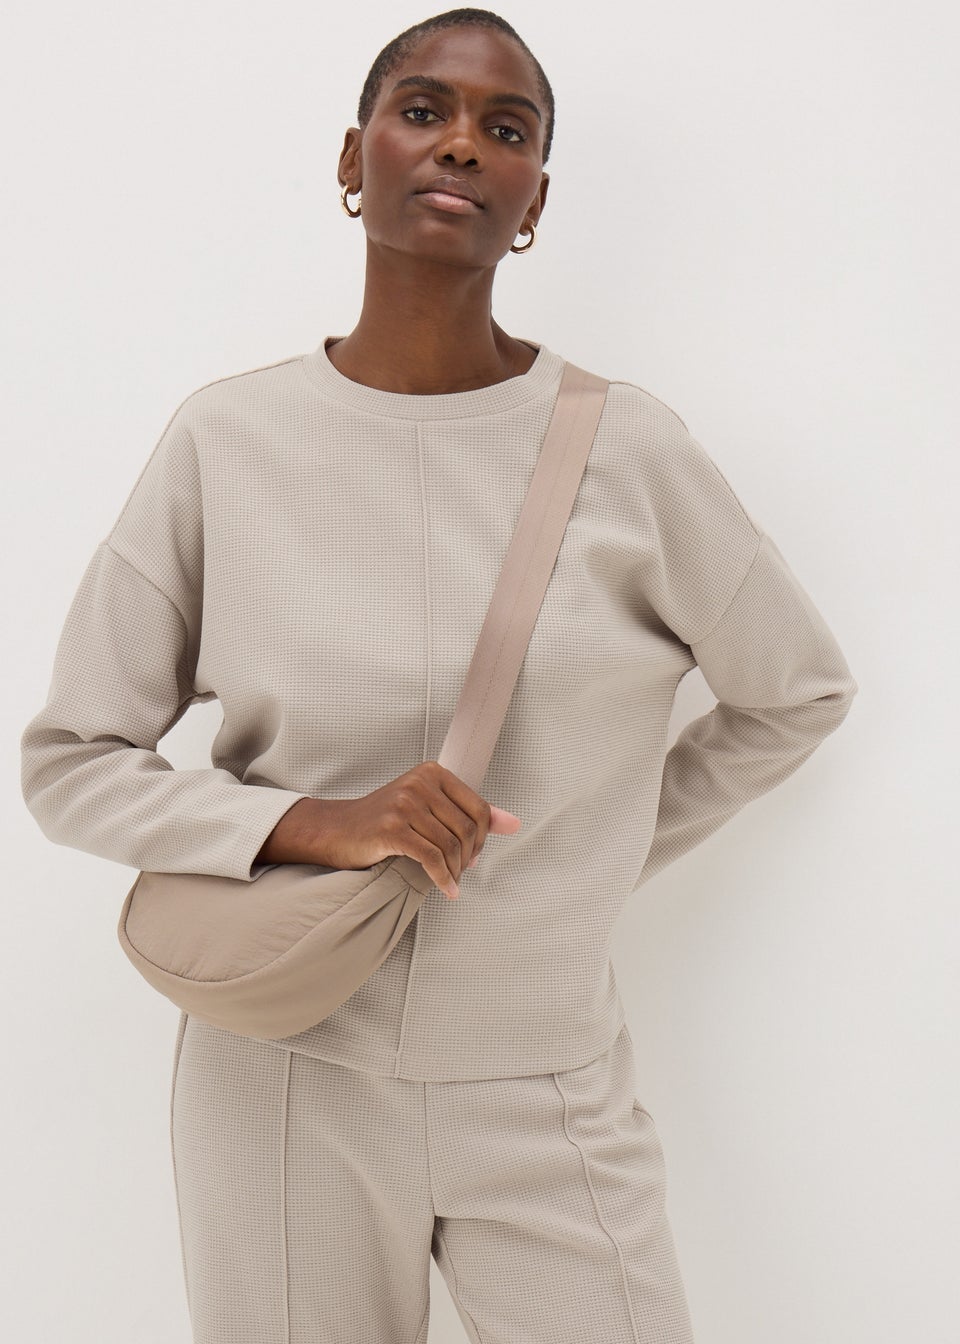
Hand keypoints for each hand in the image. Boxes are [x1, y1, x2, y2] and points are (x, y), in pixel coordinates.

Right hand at [256, 761, 520, 898]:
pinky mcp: (391, 828)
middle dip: (469, 856)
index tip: (474, 856)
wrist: (336, 831)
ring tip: (452, 881)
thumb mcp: (429, 809)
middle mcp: (419, 782)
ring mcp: (404, 803)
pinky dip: (443, 878)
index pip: (478, 808)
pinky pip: (431, 858)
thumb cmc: (385, 822)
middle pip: (466, 828)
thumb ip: (471, 813)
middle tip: (461, 871)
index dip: (483, 838)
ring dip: (456, 870)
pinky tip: (446, 889)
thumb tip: (515, 823)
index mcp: (432, 772)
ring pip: (450, 845)